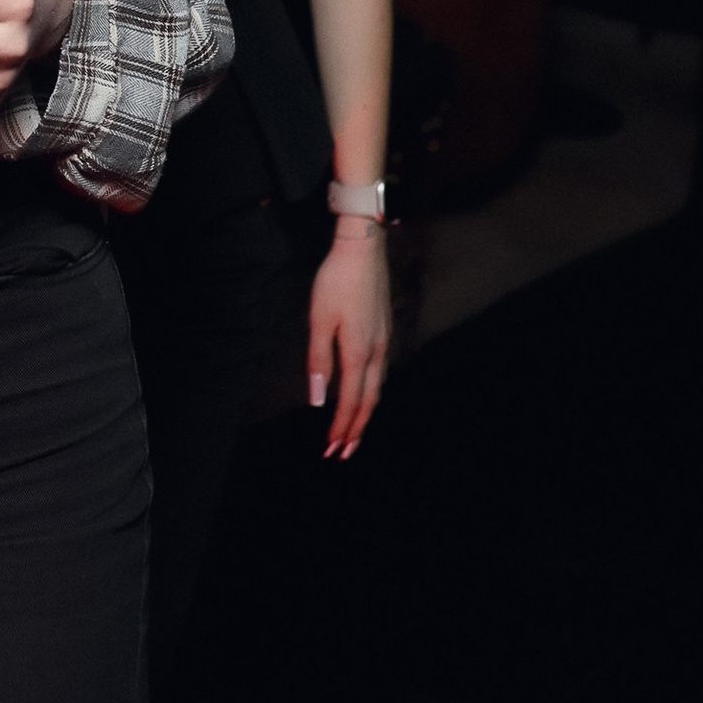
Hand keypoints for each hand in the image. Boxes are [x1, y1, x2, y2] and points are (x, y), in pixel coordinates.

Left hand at [307, 225, 389, 458]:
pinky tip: (365, 394)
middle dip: (355, 430)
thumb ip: (319, 361)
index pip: (351, 401)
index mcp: (358, 352)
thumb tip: (318, 401)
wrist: (364, 249)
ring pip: (377, 389)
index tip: (331, 450)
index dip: (341, 428)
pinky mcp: (384, 331)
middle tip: (343, 453)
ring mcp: (384, 342)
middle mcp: (376, 353)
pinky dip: (371, 394)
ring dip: (364, 414)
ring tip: (352, 433)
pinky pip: (379, 374)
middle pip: (369, 402)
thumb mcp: (319, 320)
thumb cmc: (336, 282)